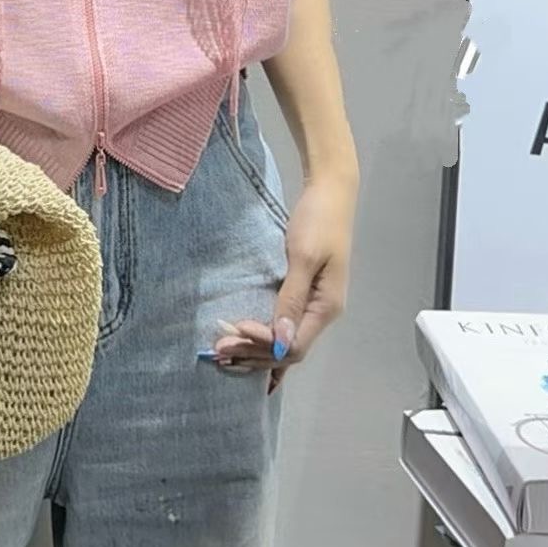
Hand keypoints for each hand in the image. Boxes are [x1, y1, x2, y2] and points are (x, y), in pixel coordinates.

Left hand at [214, 170, 356, 391]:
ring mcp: (313, 305)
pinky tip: (249, 349)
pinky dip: (267, 340)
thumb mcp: (304, 257)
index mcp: (326, 307)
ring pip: (284, 341)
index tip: (236, 328)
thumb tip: (281, 341)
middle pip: (287, 349)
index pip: (293, 345)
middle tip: (218, 350)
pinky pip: (284, 326)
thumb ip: (292, 298)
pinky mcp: (303, 294)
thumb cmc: (318, 221)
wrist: (329, 193)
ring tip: (225, 353)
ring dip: (255, 349)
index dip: (264, 344)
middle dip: (253, 352)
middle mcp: (322, 312)